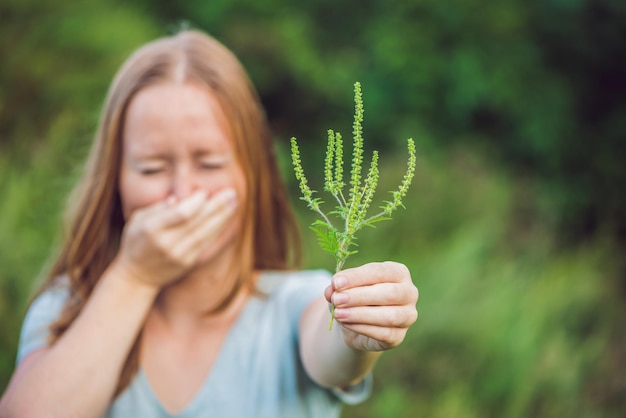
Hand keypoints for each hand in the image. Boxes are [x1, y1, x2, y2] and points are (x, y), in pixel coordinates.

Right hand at [114, 188, 237, 288]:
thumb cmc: (136, 241)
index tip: (204, 192)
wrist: (136, 276)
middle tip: (231, 192)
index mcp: (151, 229)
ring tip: (234, 202)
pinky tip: (225, 218)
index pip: (180, 214)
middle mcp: (166, 243)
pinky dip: (216, 229)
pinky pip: (206, 243)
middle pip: (197, 222)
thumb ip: (156, 208)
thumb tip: (177, 199)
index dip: (195, 202)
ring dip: (222, 217)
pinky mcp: (188, 263)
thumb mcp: (136, 220)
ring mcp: (179, 255)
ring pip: (205, 233)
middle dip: (216, 206)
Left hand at [324, 261, 417, 351]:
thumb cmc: (355, 296)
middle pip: (389, 293)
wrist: (357, 322)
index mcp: (398, 272)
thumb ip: (338, 287)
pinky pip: (384, 334)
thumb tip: (331, 290)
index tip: (336, 282)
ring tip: (338, 313)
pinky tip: (345, 323)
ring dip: (360, 314)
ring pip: (389, 316)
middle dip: (360, 296)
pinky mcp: (399, 336)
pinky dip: (362, 328)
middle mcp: (409, 293)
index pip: (380, 272)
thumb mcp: (345, 287)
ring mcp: (408, 316)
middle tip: (337, 299)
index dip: (357, 277)